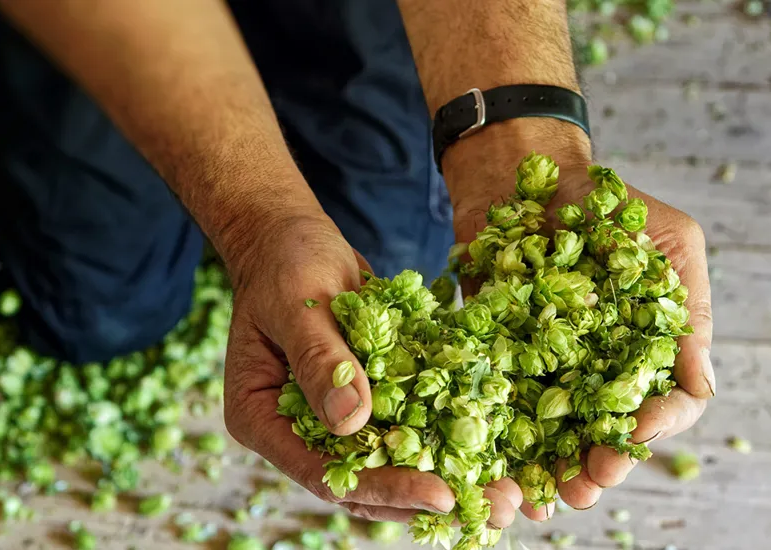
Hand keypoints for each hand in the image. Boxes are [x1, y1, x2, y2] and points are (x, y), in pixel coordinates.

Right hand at [219, 210, 523, 524]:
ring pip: (393, 466)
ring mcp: (334, 420)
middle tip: (496, 508)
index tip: (441, 495)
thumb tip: (353, 422)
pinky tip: (497, 453)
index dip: (383, 489)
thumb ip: (322, 360)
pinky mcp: (369, 402)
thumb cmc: (285, 261)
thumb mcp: (300, 303)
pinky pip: (410, 430)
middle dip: (429, 498)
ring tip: (508, 495)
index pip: (325, 472)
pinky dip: (449, 441)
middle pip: (364, 484)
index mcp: (262, 419)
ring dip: (449, 478)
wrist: (293, 238)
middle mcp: (298, 431)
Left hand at [444, 121, 714, 519]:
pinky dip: (502, 448)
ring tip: (548, 494)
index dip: (659, 423)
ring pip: (561, 440)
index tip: (637, 428)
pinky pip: (503, 415)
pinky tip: (497, 470)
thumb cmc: (607, 199)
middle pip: (613, 436)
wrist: (521, 171)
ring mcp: (552, 371)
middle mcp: (605, 369)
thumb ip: (688, 307)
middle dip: (606, 464)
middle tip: (591, 480)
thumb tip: (700, 383)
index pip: (671, 403)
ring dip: (557, 472)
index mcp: (651, 347)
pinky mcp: (499, 365)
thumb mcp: (670, 239)